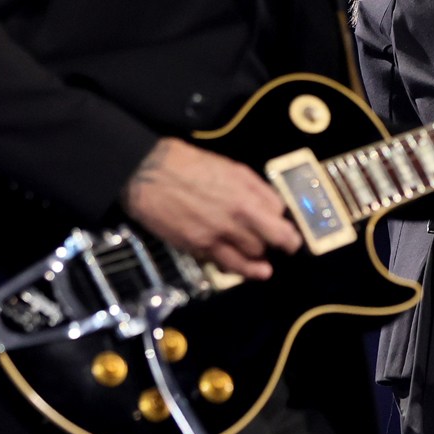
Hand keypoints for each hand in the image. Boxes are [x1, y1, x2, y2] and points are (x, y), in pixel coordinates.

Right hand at [119, 137, 301, 279]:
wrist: (148, 174)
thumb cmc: (189, 164)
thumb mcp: (230, 167)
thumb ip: (255, 188)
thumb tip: (274, 206)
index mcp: (246, 194)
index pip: (280, 215)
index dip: (284, 220)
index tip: (285, 225)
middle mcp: (236, 218)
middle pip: (272, 240)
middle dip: (277, 242)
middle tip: (282, 245)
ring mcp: (217, 235)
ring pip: (253, 257)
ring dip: (259, 256)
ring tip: (262, 259)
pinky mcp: (198, 248)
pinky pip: (227, 265)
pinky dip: (240, 268)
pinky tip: (247, 270)